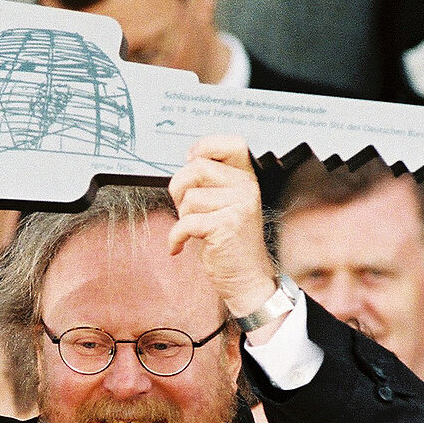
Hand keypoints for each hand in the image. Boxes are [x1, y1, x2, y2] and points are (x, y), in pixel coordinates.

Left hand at [167, 136, 275, 331]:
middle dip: (180, 189)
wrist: (247, 279)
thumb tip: (186, 161)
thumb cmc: (230, 243)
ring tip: (196, 230)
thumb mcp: (225, 204)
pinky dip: (176, 237)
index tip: (190, 161)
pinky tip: (180, 246)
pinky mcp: (227, 225)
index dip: (205, 147)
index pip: (231, 143)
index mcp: (246, 178)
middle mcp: (247, 187)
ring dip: (182, 217)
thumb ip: (211, 181)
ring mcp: (239, 206)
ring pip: (189, 198)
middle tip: (186, 209)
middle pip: (196, 168)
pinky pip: (186, 222)